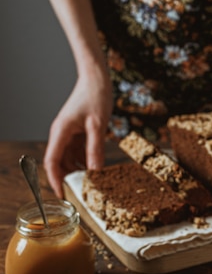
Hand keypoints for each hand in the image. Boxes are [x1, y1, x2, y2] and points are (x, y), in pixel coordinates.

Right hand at [43, 71, 112, 196]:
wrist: (97, 78)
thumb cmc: (95, 96)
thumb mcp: (98, 125)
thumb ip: (95, 149)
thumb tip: (95, 173)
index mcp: (60, 132)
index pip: (51, 162)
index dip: (55, 180)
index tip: (62, 195)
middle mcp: (61, 135)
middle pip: (60, 164)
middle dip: (69, 179)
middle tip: (82, 195)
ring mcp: (69, 134)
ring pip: (70, 160)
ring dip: (79, 171)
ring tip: (93, 186)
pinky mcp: (78, 133)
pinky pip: (79, 153)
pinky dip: (86, 162)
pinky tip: (98, 171)